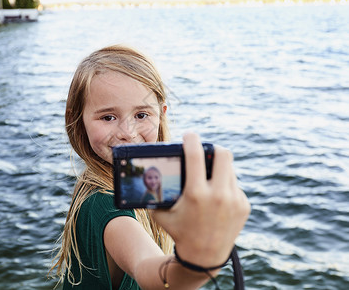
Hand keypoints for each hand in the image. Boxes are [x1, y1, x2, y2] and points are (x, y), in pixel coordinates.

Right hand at [151, 132, 249, 266]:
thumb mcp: (161, 213)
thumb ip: (156, 193)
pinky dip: (226, 185)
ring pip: (230, 169)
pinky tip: (217, 197)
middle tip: (206, 151)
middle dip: (213, 148)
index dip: (192, 139)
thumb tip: (149, 173)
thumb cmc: (179, 232)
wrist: (204, 257)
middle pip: (223, 154)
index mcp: (196, 193)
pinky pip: (235, 185)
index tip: (189, 135)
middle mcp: (218, 195)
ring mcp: (234, 200)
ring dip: (220, 168)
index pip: (196, 154)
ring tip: (210, 176)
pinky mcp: (244, 205)